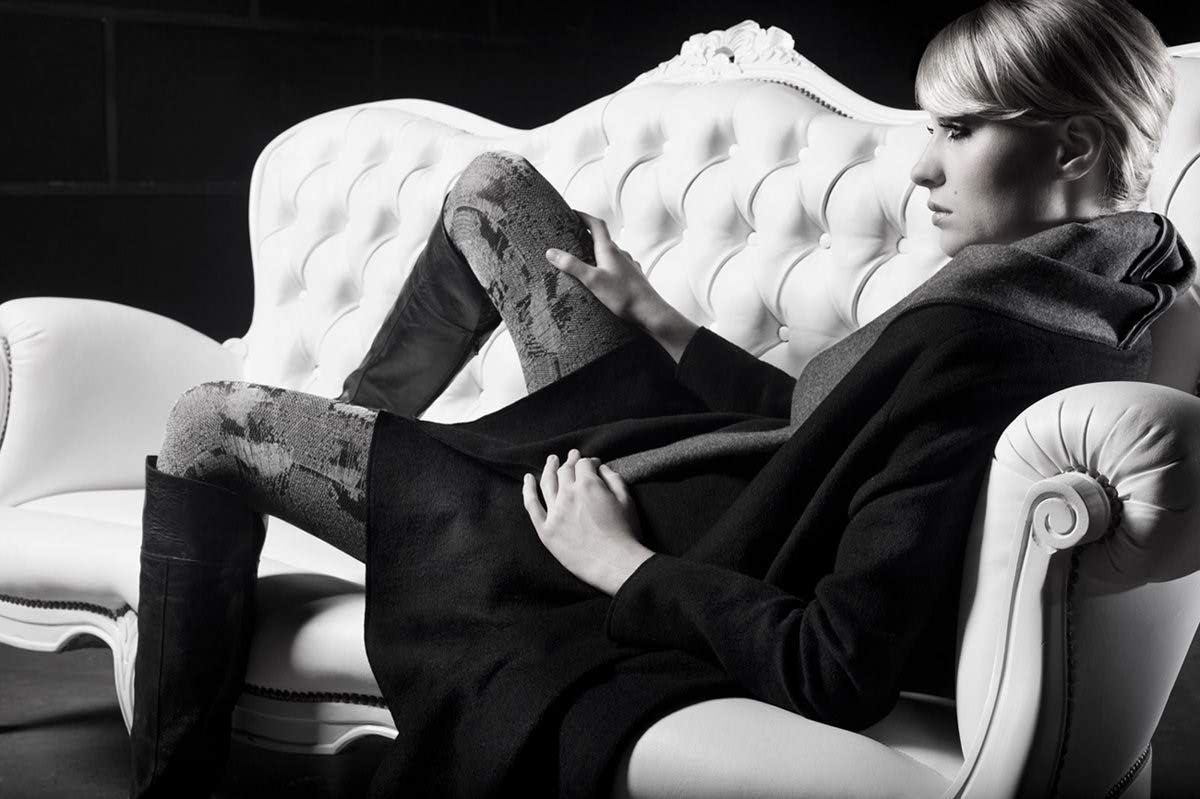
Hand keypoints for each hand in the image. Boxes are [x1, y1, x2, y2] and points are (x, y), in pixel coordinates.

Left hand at [521, 448, 653, 595]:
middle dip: (570, 461)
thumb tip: (602, 468)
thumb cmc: (625, 533)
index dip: (589, 461)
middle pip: (564, 471)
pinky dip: (528, 490)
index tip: (594, 464)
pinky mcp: (545, 529)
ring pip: (547, 483)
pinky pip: (532, 506)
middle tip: (572, 457)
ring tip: (551, 460)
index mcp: (588, 485)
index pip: (583, 464)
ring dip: (549, 468)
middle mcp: (567, 494)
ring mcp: (554, 512)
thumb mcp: (626, 500)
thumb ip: (613, 479)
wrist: (614, 563)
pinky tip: (528, 480)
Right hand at [546, 213, 699, 361]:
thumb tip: (551, 252)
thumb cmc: (624, 296)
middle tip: (573, 236)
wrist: (650, 312)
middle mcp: (621, 254)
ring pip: (611, 254)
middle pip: (603, 238)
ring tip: (585, 259)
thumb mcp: (593, 280)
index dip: (584, 216)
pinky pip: (617, 267)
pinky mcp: (633, 278)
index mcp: (610, 250)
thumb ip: (572, 266)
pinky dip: (607, 267)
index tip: (572, 212)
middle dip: (588, 235)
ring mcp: (629, 266)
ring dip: (598, 252)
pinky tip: (604, 278)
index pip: (597, 224)